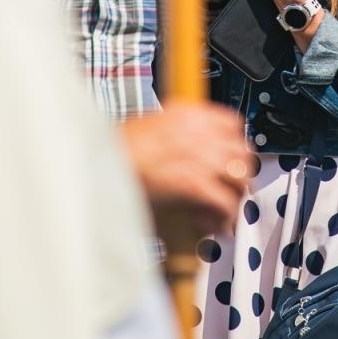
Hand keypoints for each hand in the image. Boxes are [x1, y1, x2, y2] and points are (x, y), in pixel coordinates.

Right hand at [121, 103, 251, 234]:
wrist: (96, 163)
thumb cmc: (114, 151)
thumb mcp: (147, 126)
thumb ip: (173, 132)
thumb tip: (187, 151)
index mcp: (187, 113)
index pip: (232, 123)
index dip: (234, 144)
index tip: (230, 158)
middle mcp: (199, 130)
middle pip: (241, 151)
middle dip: (239, 173)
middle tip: (231, 188)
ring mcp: (200, 156)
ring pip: (239, 177)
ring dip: (234, 195)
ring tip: (224, 211)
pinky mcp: (195, 183)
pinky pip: (225, 202)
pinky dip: (223, 216)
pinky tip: (214, 225)